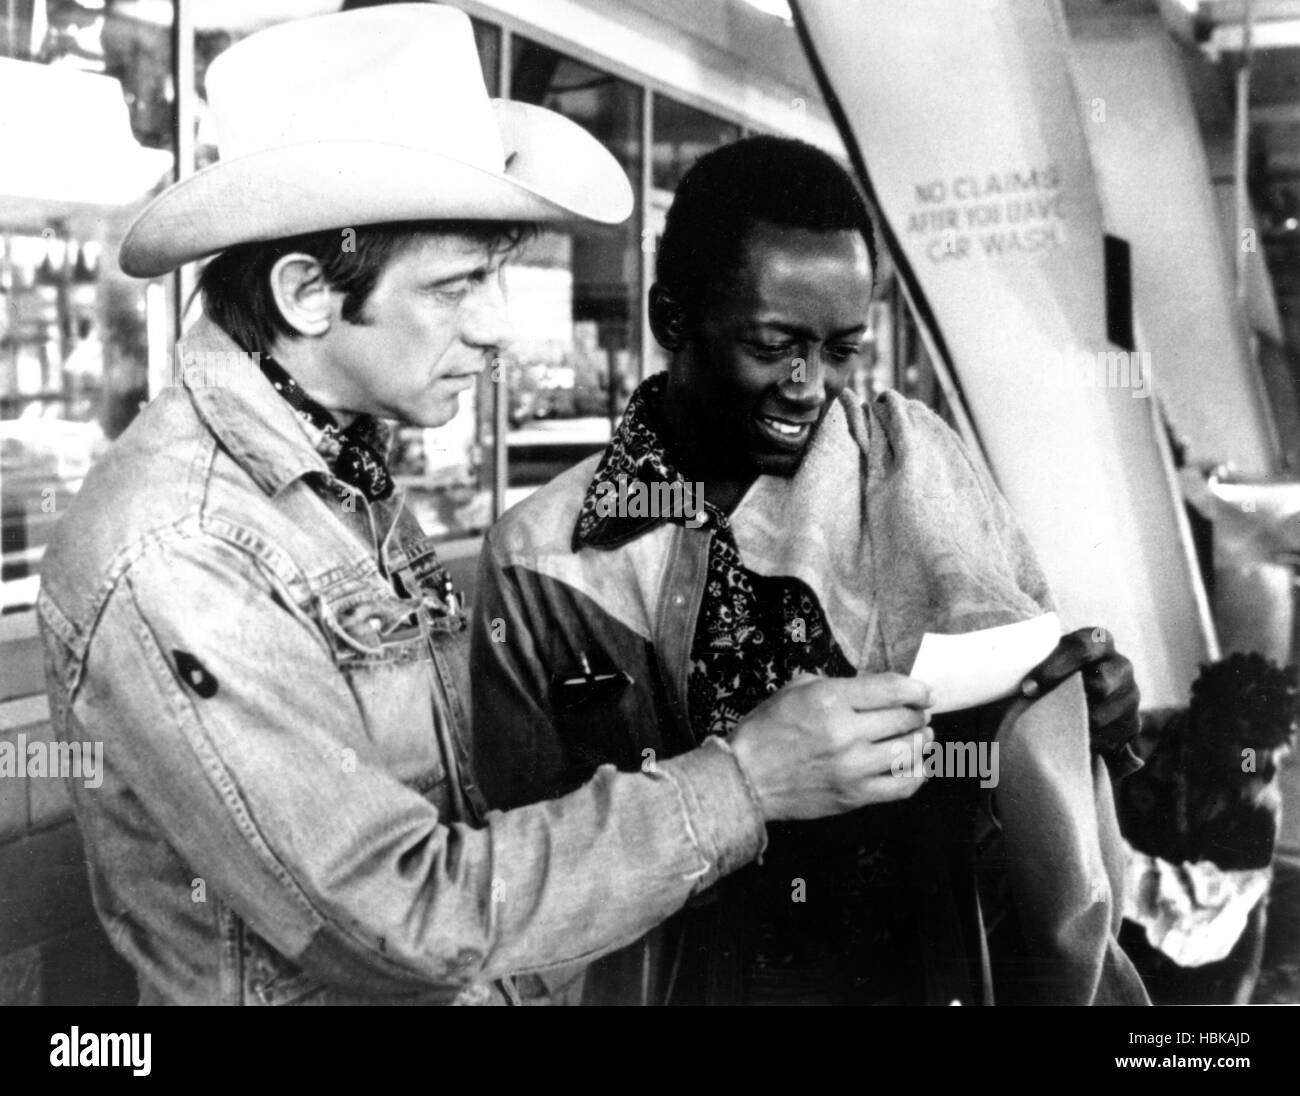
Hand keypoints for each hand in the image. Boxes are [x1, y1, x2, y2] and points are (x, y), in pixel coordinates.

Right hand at [729, 673, 933, 821]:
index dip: (917, 689)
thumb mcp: (796, 689)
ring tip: (921, 736)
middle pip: (905, 718)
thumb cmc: (768, 729)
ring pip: (909, 751)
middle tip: (918, 713)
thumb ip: (838, 685)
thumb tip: (878, 689)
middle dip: (917, 713)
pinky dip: (918, 774)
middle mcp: (845, 733)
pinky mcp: (854, 796)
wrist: (746, 778)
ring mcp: (852, 768)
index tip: (924, 693)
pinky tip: (918, 765)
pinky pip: (903, 787)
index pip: (892, 689)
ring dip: (921, 740)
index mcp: (830, 699)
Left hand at [1020, 627, 1139, 757]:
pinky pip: (1112, 740)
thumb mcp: (1034, 664)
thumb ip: (1019, 664)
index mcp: (1096, 641)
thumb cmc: (1043, 677)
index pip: (1082, 646)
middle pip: (1103, 682)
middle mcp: (1120, 665)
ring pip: (1106, 716)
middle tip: (1043, 711)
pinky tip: (1072, 741)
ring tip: (1053, 728)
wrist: (1070, 703)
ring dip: (1076, 725)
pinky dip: (1087, 744)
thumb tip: (982, 677)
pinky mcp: (1132, 725)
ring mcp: (1131, 696)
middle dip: (1071, 698)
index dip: (1054, 667)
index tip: (1026, 689)